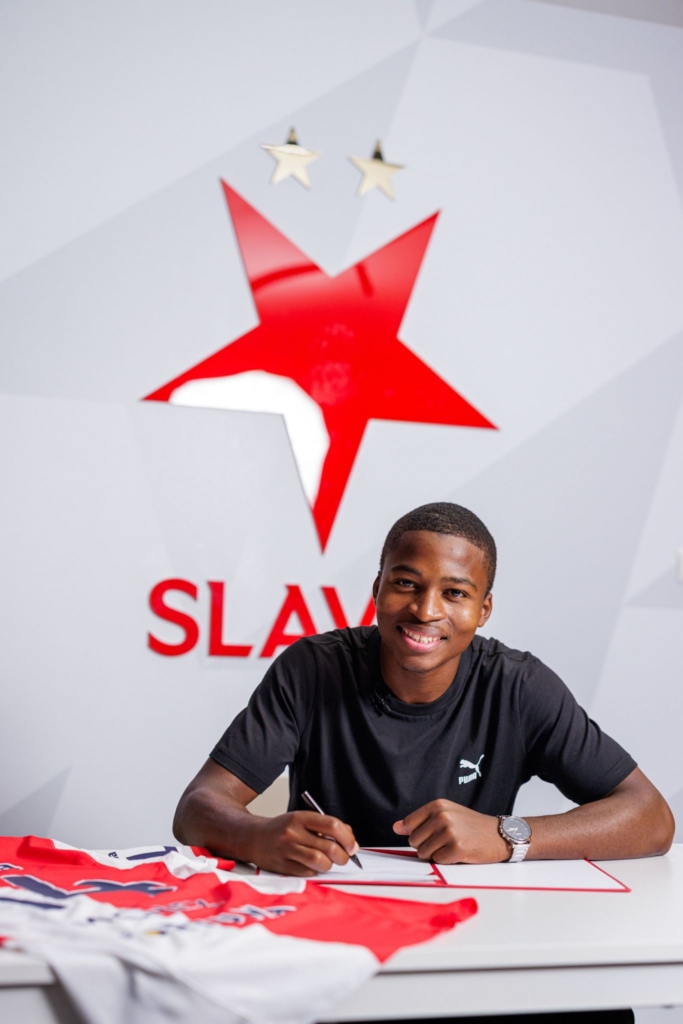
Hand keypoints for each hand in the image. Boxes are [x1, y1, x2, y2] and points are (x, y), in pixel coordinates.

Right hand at [249, 811, 359, 875]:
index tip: (352, 846)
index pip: (332, 825)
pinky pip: (308, 873)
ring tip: (327, 862)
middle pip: (329, 847)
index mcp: (300, 817)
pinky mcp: (282, 866)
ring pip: (320, 862)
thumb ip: (325, 826)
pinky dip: (316, 871)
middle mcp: (293, 832)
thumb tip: (350, 840)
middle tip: (344, 857)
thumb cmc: (282, 829)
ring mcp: (287, 850)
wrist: (253, 838)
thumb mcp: (302, 819)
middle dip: (343, 856)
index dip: (347, 837)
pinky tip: (312, 866)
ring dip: (329, 865)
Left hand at [393, 800, 509, 863]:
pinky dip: (446, 861)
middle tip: (445, 842)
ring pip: (423, 853)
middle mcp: (442, 816)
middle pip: (414, 841)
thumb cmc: (471, 825)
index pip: (409, 824)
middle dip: (427, 846)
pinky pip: (437, 861)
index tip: (432, 834)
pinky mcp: (457, 848)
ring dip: (436, 855)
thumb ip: (420, 821)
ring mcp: (449, 832)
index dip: (418, 834)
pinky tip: (458, 853)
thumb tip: (395, 827)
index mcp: (437, 805)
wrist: (499, 834)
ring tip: (452, 847)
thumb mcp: (446, 814)